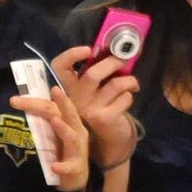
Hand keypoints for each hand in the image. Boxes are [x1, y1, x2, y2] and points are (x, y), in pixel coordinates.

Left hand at [10, 86, 91, 191]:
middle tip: (55, 90)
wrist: (76, 180)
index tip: (13, 100)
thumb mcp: (52, 135)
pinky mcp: (75, 168)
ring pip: (72, 137)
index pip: (51, 108)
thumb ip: (41, 122)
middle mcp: (76, 132)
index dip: (34, 102)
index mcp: (68, 123)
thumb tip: (18, 107)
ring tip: (55, 121)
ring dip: (64, 128)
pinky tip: (53, 166)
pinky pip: (69, 167)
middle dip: (62, 102)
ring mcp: (77, 150)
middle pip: (69, 115)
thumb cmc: (62, 152)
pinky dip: (62, 166)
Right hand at [51, 45, 138, 166]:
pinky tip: (126, 100)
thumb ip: (94, 75)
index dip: (71, 55)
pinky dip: (130, 95)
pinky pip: (124, 97)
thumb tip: (108, 51)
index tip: (88, 50)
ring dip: (129, 80)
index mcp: (68, 88)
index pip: (59, 67)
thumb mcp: (90, 93)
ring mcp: (89, 110)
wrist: (106, 141)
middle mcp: (74, 99)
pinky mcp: (104, 118)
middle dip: (112, 63)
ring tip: (132, 83)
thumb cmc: (99, 110)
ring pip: (115, 84)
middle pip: (92, 74)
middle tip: (121, 61)